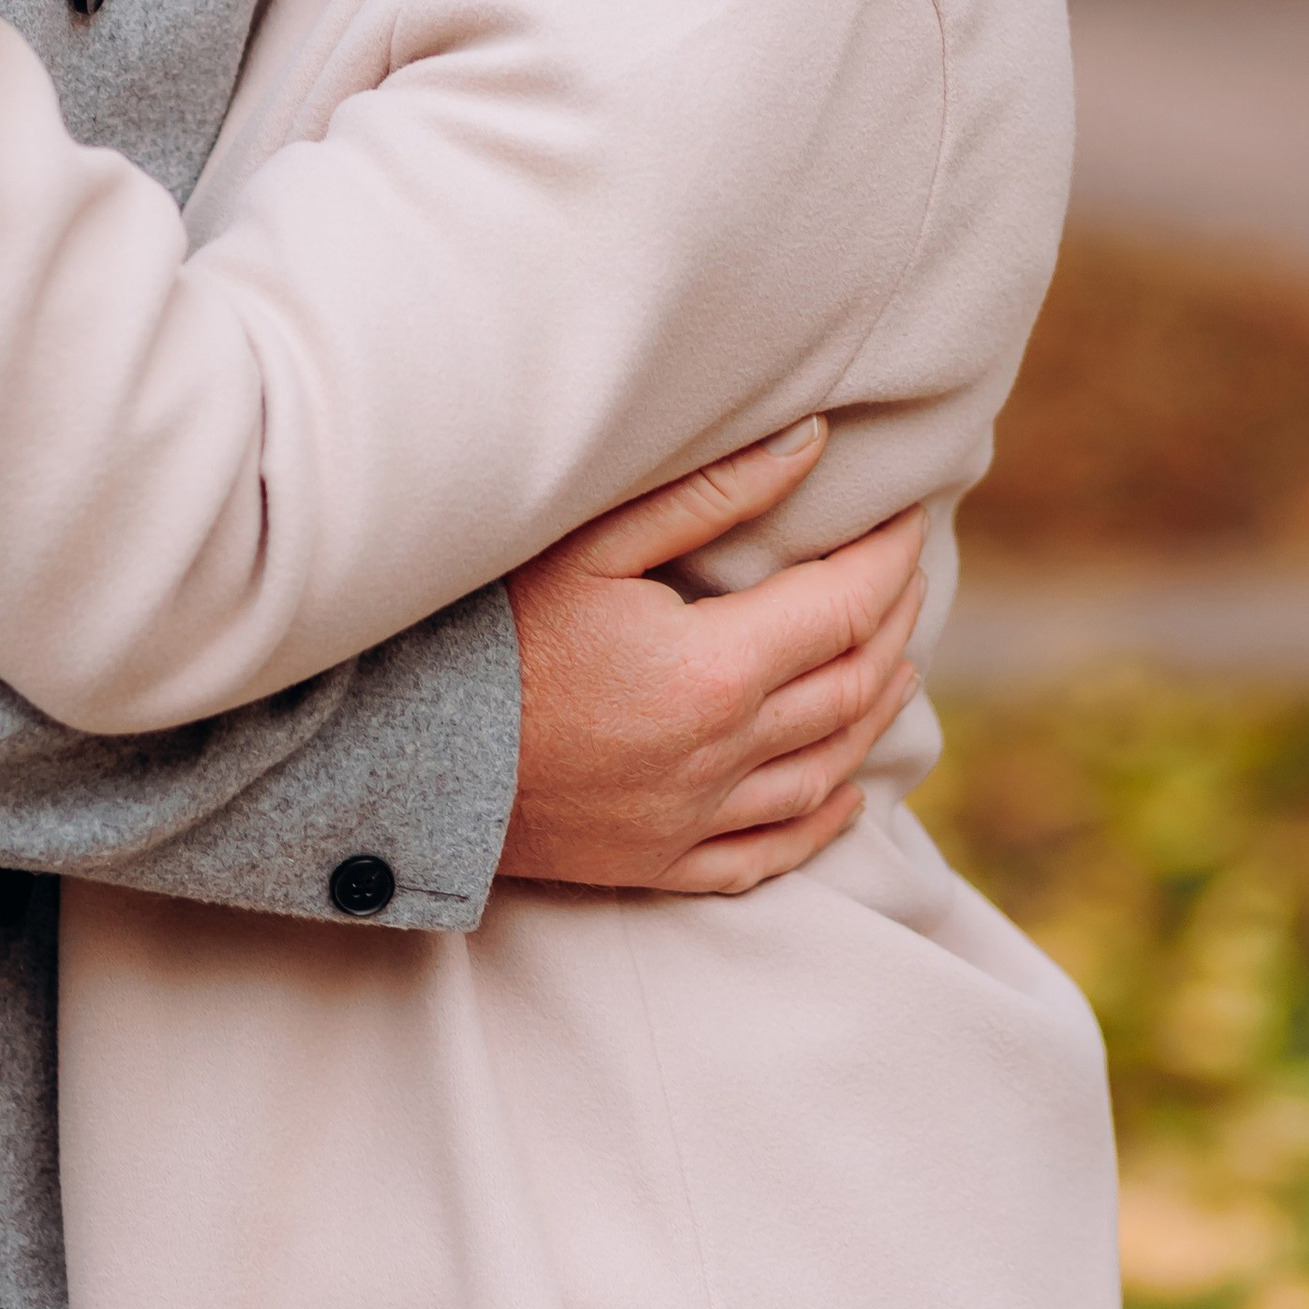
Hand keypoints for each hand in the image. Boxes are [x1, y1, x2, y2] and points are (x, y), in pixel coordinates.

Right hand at [498, 420, 927, 895]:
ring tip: (895, 661)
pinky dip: (825, 818)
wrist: (400, 757)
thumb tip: (811, 446)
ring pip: (829, 769)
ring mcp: (695, 818)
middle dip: (893, 622)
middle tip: (906, 572)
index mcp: (714, 668)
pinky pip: (774, 850)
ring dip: (875, 710)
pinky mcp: (661, 862)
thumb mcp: (590, 542)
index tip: (908, 517)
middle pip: (851, 686)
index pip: (844, 608)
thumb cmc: (487, 631)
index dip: (889, 560)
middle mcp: (723, 752)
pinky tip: (846, 790)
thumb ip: (709, 495)